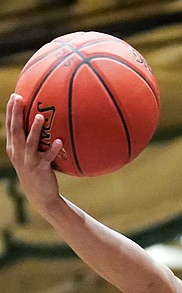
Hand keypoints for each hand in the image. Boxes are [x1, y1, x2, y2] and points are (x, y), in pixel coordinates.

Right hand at [5, 93, 61, 213]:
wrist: (40, 197)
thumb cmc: (36, 173)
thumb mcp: (28, 156)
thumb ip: (30, 141)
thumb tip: (40, 121)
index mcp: (14, 149)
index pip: (10, 127)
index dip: (11, 111)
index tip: (14, 96)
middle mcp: (18, 154)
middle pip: (16, 131)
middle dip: (16, 114)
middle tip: (19, 98)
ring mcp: (29, 161)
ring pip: (30, 143)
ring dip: (35, 129)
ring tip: (40, 117)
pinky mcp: (41, 169)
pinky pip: (48, 158)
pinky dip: (53, 150)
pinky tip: (60, 142)